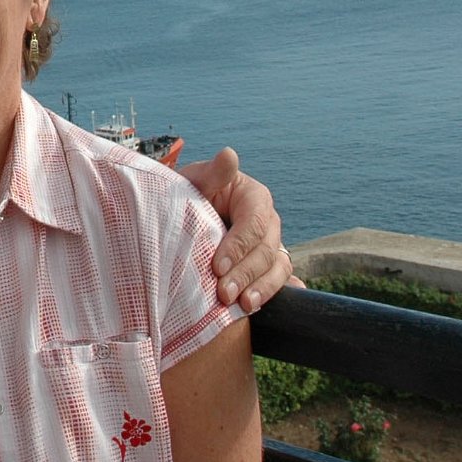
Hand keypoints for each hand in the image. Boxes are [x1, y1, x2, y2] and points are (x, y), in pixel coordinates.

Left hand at [178, 146, 303, 312]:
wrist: (181, 216)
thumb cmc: (187, 194)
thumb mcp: (194, 180)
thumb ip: (213, 173)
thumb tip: (229, 154)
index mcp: (254, 197)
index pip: (253, 223)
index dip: (238, 246)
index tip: (217, 267)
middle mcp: (268, 222)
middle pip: (266, 250)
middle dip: (246, 274)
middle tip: (224, 294)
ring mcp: (271, 245)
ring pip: (277, 268)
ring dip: (262, 289)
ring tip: (244, 306)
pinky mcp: (268, 266)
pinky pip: (280, 281)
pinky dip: (277, 293)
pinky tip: (265, 307)